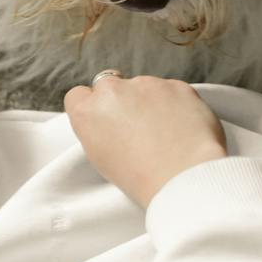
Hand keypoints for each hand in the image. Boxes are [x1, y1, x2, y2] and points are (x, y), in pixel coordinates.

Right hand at [63, 74, 226, 207]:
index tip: (104, 119)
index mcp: (87, 111)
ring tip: (164, 132)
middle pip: (110, 86)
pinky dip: (175, 104)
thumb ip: (96, 129)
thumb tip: (108, 121)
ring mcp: (146, 84)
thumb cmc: (140, 177)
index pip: (79, 95)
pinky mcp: (176, 85)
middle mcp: (112, 91)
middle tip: (135, 125)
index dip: (92, 107)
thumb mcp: (99, 157)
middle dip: (120, 100)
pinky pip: (171, 90)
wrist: (182, 176)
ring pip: (143, 87)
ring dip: (149, 102)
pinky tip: (181, 127)